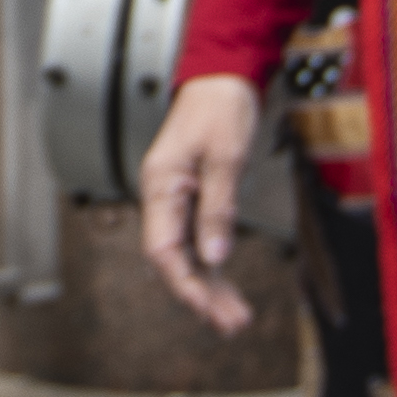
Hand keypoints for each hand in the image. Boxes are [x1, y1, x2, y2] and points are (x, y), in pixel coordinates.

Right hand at [133, 72, 264, 329]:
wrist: (223, 74)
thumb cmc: (220, 105)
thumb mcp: (226, 156)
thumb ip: (218, 207)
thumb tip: (214, 256)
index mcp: (160, 184)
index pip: (162, 249)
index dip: (184, 283)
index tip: (209, 309)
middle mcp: (163, 195)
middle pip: (174, 259)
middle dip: (201, 294)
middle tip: (232, 322)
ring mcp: (176, 197)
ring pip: (186, 253)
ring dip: (209, 285)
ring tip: (235, 314)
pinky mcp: (192, 196)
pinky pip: (196, 239)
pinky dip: (212, 264)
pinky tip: (225, 284)